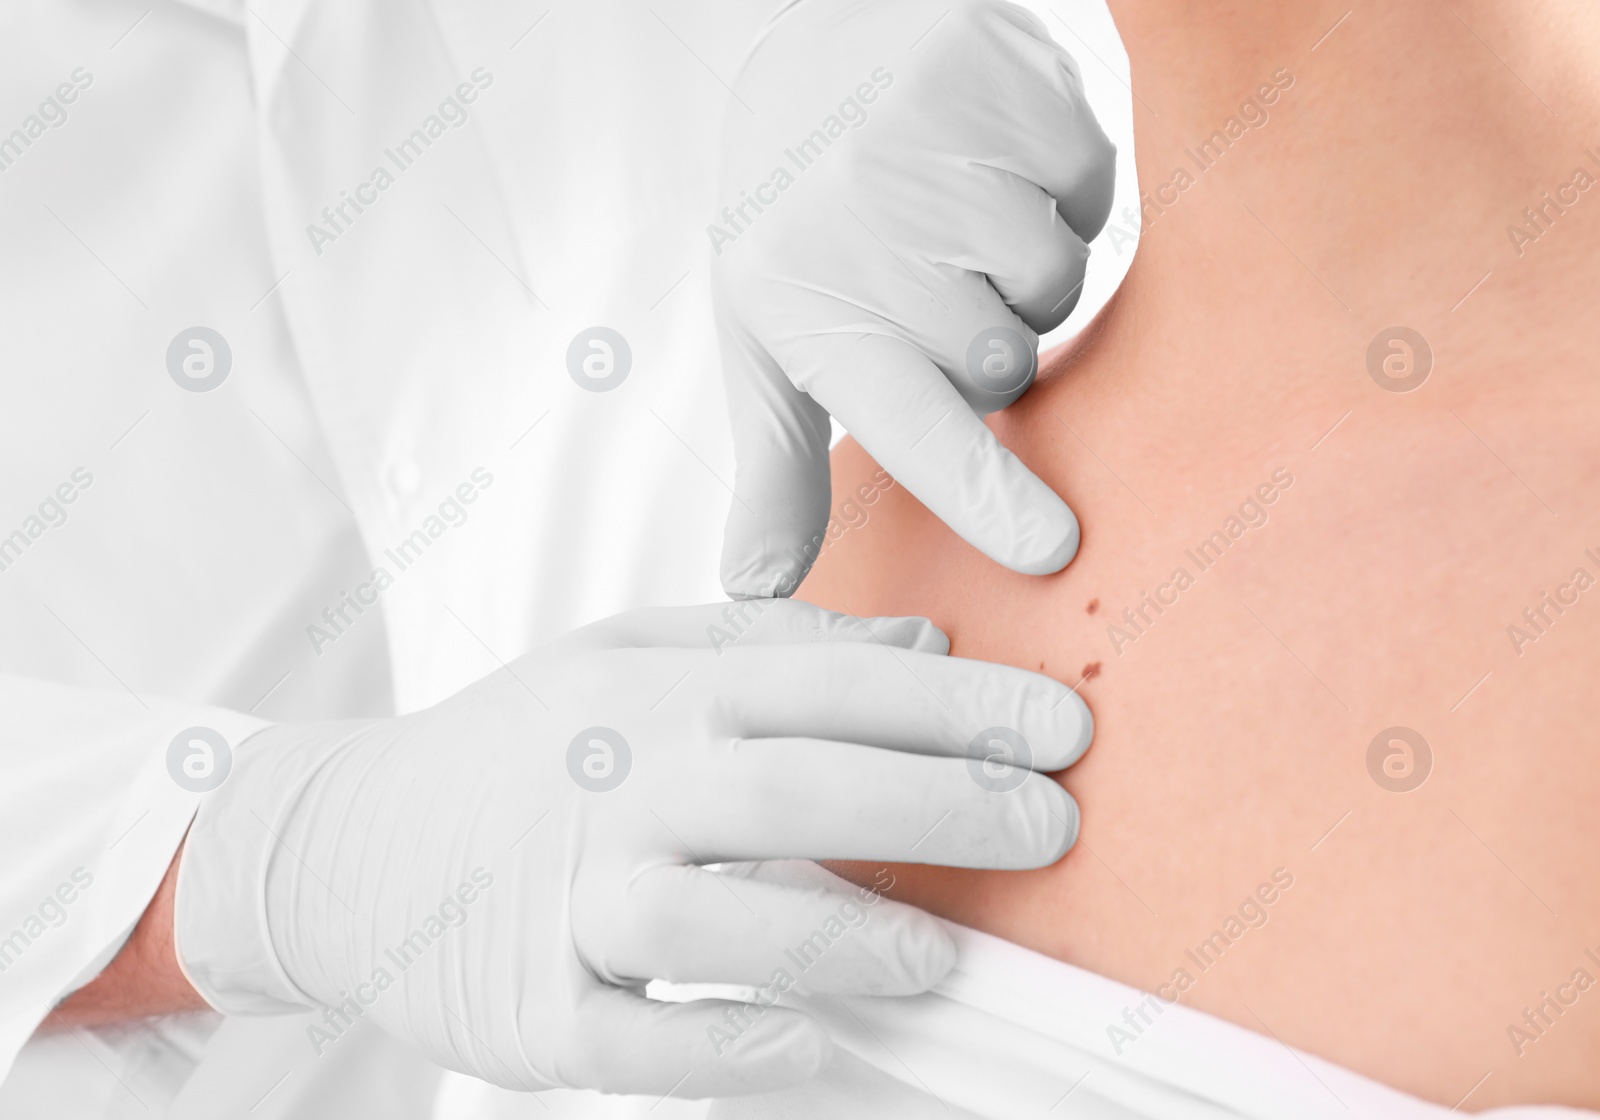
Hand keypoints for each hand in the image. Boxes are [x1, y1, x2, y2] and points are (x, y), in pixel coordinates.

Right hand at [175, 601, 1090, 1096]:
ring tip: (944, 954)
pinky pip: (641, 1040)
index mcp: (649, 693)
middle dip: (933, 808)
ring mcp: (568, 905)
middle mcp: (614, 790)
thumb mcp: (624, 650)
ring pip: (715, 923)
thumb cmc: (517, 745)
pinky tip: (817, 1044)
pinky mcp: (533, 1012)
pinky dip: (729, 1042)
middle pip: (788, 794)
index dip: (952, 703)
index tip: (1061, 725)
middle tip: (1051, 826)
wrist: (342, 842)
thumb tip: (918, 643)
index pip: (824, 685)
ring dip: (840, 938)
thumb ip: (768, 639)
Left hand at [713, 0, 1115, 598]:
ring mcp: (943, 150)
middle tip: (927, 281)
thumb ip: (779, 467)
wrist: (822, 43)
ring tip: (956, 217)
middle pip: (1007, 362)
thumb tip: (757, 589)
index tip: (1050, 547)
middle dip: (985, 341)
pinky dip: (1059, 192)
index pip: (913, 422)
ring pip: (1056, 282)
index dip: (983, 493)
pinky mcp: (1012, 84)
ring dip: (1025, 270)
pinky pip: (1090, 192)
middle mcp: (871, 230)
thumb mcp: (765, 338)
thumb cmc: (796, 220)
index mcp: (810, 306)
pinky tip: (992, 159)